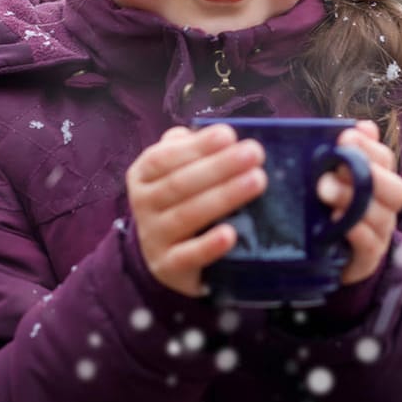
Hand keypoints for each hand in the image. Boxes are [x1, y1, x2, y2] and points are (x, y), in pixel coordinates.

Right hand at [125, 125, 265, 297]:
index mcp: (143, 174)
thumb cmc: (180, 201)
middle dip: (219, 167)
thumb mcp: (176, 171)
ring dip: (223, 196)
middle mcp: (143, 204)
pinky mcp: (168, 266)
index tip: (229, 135)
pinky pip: (188, 256)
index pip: (164, 157)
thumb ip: (190, 148)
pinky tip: (231, 234)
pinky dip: (209, 246)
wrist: (164, 256)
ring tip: (258, 181)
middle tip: (254, 153)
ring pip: (187, 215)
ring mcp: (153, 237)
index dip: (196, 146)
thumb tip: (222, 134)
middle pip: (180, 184)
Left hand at [318, 120, 401, 285]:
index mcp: (378, 183)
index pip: (385, 160)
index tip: (345, 137)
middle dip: (369, 174)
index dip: (369, 148)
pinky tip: (334, 220)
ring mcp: (379, 234)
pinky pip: (370, 244)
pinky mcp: (368, 258)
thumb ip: (345, 153)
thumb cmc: (328, 211)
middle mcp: (385, 208)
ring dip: (353, 200)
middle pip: (397, 190)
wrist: (328, 259)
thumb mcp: (333, 179)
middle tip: (336, 167)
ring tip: (324, 191)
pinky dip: (355, 230)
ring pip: (382, 216)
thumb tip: (365, 126)